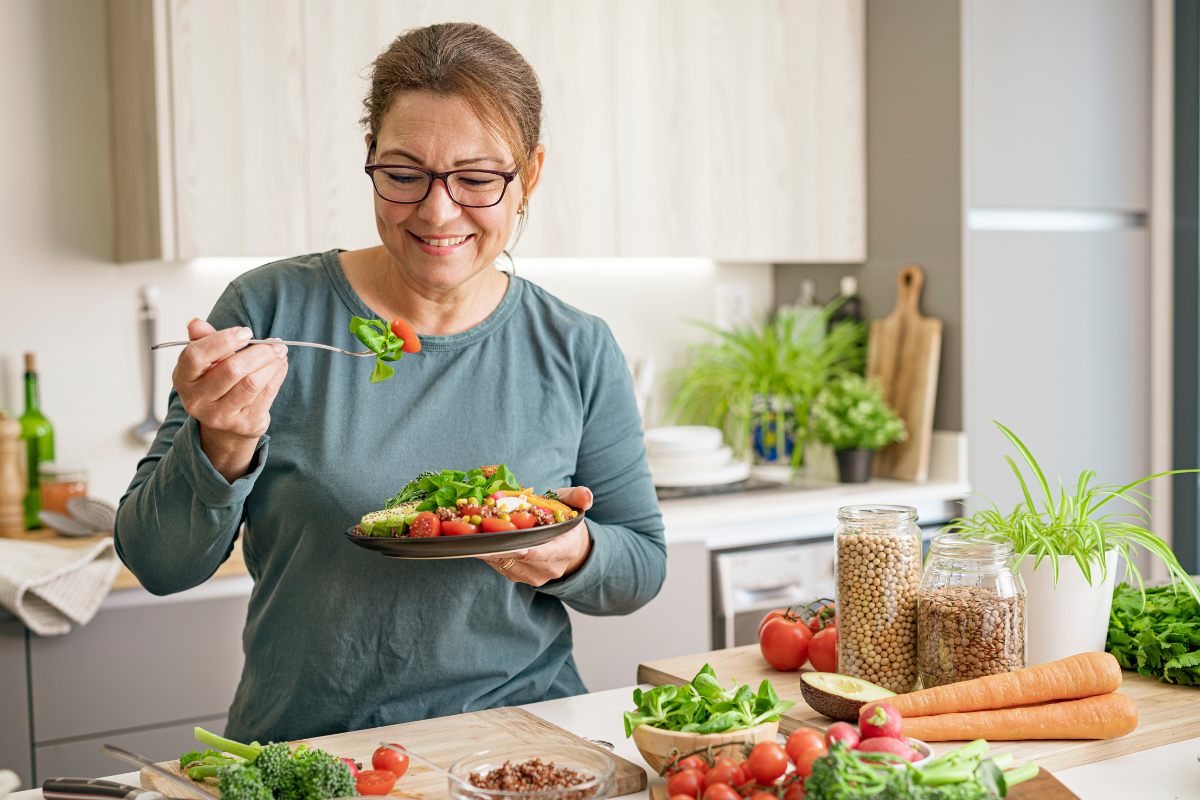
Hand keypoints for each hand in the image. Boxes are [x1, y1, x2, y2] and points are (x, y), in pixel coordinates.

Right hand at [172, 319, 288, 481]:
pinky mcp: (243, 424)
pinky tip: (280, 366)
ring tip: (280, 352)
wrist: (225, 424)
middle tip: (275, 343)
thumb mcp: (206, 361)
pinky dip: (277, 376)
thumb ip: (203, 340)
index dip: (222, 340)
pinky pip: (266, 395)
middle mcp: (197, 400)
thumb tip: (196, 323)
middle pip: (231, 370)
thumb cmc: (216, 383)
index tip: (246, 332)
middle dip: (259, 352)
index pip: (196, 356)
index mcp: (183, 378)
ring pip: (252, 383)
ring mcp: (219, 415)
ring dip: (272, 364)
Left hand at [480, 487, 593, 585]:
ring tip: (477, 535)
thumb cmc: (563, 519)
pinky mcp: (519, 577)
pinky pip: (500, 567)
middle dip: (503, 546)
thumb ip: (578, 497)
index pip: (550, 552)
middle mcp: (552, 567)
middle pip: (524, 559)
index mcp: (567, 548)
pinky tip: (479, 542)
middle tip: (483, 533)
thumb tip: (587, 495)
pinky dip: (489, 555)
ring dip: (491, 550)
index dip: (532, 550)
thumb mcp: (571, 503)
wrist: (563, 543)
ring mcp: (535, 576)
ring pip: (508, 564)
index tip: (516, 543)